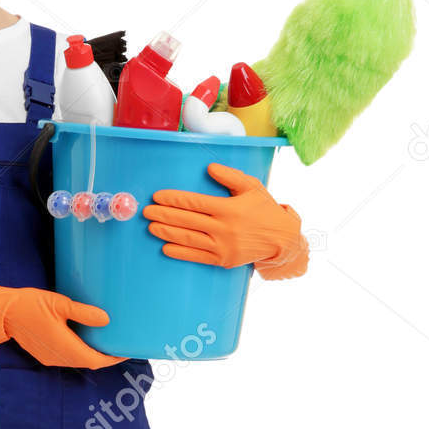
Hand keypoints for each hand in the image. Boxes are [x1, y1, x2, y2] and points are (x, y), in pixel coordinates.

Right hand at [0, 282, 125, 364]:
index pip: (98, 360)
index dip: (115, 358)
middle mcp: (61, 358)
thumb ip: (83, 313)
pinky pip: (70, 356)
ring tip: (109, 341)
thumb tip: (106, 319)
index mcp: (67, 348)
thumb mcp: (59, 304)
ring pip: (80, 360)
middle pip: (91, 362)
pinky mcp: (46, 353)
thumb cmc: (30, 305)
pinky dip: (82, 350)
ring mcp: (52, 358)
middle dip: (108, 356)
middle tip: (124, 344)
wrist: (2, 314)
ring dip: (95, 354)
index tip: (129, 350)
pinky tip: (88, 338)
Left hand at [142, 162, 308, 279]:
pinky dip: (180, 253)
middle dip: (163, 216)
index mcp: (228, 208)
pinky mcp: (223, 260)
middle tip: (146, 212)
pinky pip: (197, 257)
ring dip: (166, 233)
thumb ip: (230, 176)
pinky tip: (166, 248)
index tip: (157, 197)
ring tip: (151, 228)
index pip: (194, 203)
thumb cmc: (264, 209)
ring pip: (188, 239)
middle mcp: (223, 229)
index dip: (173, 199)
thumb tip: (209, 169)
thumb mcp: (251, 187)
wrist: (281, 239)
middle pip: (186, 221)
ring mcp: (222, 247)